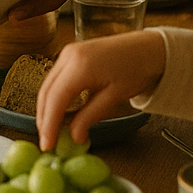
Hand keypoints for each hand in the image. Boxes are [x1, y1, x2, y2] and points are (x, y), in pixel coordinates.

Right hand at [35, 32, 165, 150]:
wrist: (149, 47)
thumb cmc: (136, 69)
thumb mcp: (115, 96)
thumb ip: (91, 116)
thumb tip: (74, 137)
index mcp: (80, 65)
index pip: (55, 99)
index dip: (49, 124)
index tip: (48, 145)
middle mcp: (69, 55)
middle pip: (46, 92)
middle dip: (44, 119)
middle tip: (48, 142)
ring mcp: (68, 53)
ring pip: (48, 86)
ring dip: (47, 109)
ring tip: (53, 131)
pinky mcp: (70, 54)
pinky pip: (56, 79)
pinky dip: (54, 97)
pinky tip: (59, 113)